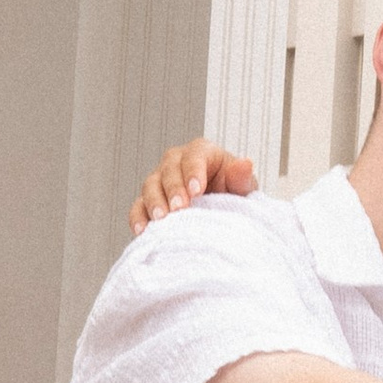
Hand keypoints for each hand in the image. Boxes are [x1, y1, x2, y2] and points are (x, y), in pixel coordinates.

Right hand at [130, 139, 255, 232]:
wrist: (222, 214)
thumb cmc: (233, 196)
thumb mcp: (243, 188)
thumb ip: (242, 177)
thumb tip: (245, 164)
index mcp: (202, 153)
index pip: (194, 156)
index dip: (193, 172)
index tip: (197, 191)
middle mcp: (177, 162)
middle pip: (169, 169)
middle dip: (173, 189)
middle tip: (180, 208)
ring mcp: (160, 181)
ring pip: (150, 185)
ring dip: (154, 202)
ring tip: (161, 219)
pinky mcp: (148, 201)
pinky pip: (138, 207)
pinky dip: (138, 218)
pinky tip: (142, 230)